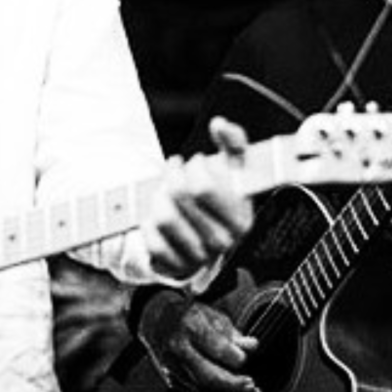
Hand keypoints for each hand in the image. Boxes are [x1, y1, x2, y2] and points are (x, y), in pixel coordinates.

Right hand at [138, 289, 260, 391]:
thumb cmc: (185, 314)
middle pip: (207, 375)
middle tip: (252, 387)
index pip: (214, 346)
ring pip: (203, 389)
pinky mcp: (173, 379)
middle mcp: (180, 349)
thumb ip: (232, 333)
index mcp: (190, 326)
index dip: (233, 356)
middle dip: (233, 385)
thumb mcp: (210, 314)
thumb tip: (252, 346)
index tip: (245, 358)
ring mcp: (174, 367)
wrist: (155, 319)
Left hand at [141, 117, 254, 280]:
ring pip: (163, 216)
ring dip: (159, 197)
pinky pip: (151, 239)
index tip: (196, 161)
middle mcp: (222, 242)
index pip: (203, 187)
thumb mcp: (230, 166)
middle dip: (173, 176)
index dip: (193, 167)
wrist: (199, 230)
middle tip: (176, 173)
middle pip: (179, 196)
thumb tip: (220, 124)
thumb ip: (232, 140)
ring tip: (166, 193)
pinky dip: (150, 223)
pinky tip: (158, 216)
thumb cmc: (216, 194)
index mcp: (241, 218)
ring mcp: (198, 258)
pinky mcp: (175, 267)